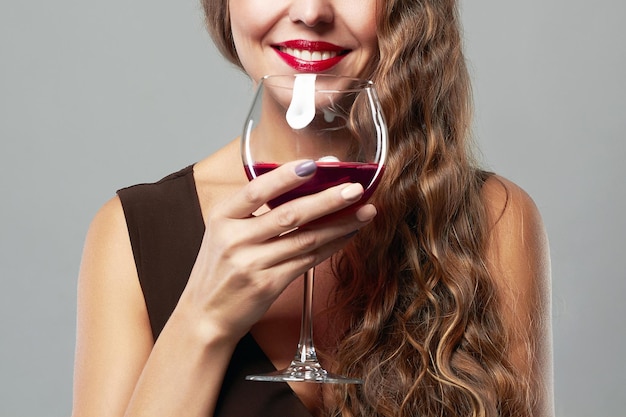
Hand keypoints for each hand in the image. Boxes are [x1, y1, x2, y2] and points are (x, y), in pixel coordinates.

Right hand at [179, 160, 376, 344]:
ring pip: (305, 239)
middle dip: (327, 199)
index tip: (314, 165)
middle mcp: (235, 240)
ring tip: (364, 211)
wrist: (205, 315)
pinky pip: (308, 261)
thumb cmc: (219, 268)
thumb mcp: (222, 232)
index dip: (285, 176)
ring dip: (339, 224)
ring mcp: (252, 264)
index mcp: (222, 218)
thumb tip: (301, 183)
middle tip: (355, 188)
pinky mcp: (269, 285)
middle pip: (289, 214)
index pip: (255, 190)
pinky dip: (331, 246)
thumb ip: (252, 211)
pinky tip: (348, 234)